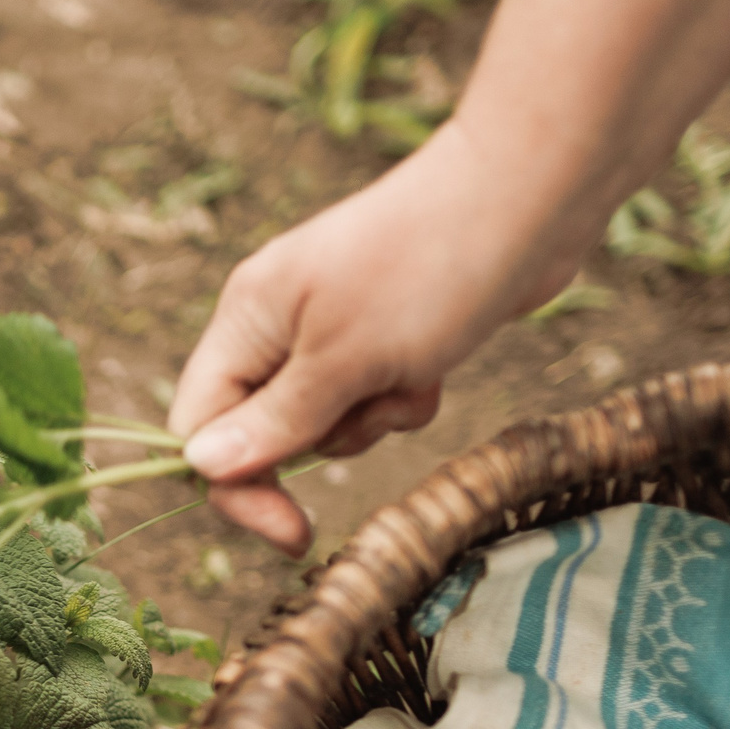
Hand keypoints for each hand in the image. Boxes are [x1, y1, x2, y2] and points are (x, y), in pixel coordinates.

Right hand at [165, 127, 582, 553]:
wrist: (530, 195)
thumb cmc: (428, 270)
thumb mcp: (345, 360)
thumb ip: (274, 421)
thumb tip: (199, 466)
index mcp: (246, 318)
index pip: (200, 425)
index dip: (236, 486)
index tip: (292, 533)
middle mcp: (277, 322)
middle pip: (263, 429)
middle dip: (321, 441)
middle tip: (372, 413)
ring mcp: (332, 326)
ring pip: (326, 421)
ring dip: (372, 418)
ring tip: (412, 372)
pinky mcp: (385, 332)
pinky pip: (373, 398)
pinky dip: (403, 396)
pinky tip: (435, 364)